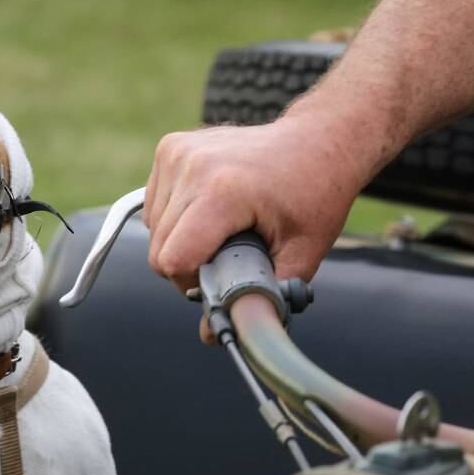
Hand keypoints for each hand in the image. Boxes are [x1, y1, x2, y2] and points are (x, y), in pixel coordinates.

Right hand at [144, 117, 365, 331]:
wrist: (319, 139)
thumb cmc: (315, 194)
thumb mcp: (301, 254)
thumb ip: (258, 298)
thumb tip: (211, 336)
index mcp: (224, 191)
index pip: (173, 259)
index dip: (195, 283)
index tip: (226, 276)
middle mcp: (192, 166)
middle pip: (160, 249)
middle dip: (189, 266)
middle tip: (230, 257)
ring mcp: (177, 153)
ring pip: (154, 229)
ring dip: (181, 241)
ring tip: (224, 230)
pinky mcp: (170, 147)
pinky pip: (155, 205)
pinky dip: (176, 218)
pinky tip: (210, 210)